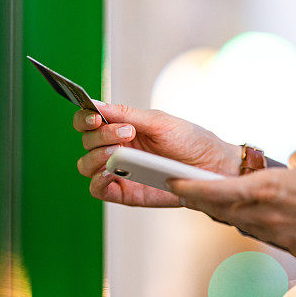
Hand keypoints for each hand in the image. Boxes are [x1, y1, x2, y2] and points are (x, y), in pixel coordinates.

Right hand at [73, 102, 240, 206]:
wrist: (211, 167)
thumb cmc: (189, 140)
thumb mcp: (159, 121)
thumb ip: (126, 114)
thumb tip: (94, 103)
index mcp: (121, 127)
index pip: (88, 121)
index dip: (84, 118)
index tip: (96, 117)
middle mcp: (116, 148)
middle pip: (87, 142)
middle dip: (101, 135)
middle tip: (128, 132)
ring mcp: (118, 171)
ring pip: (86, 165)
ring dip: (96, 157)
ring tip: (117, 154)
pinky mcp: (124, 193)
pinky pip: (98, 189)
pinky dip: (98, 181)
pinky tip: (110, 173)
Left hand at [169, 141, 295, 261]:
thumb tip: (290, 163)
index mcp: (269, 190)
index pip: (217, 190)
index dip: (191, 186)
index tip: (172, 181)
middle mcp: (268, 217)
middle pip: (221, 211)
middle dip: (200, 200)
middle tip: (184, 191)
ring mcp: (280, 236)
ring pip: (240, 224)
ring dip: (223, 213)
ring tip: (212, 201)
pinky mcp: (295, 248)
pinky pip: (263, 234)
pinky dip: (251, 223)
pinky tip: (251, 215)